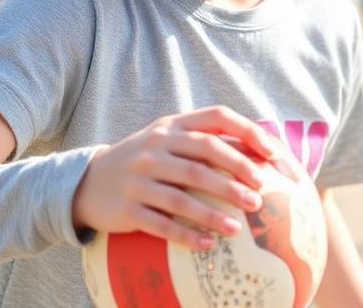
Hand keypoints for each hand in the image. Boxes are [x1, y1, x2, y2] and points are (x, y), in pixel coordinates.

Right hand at [72, 106, 278, 249]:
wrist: (89, 181)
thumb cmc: (145, 160)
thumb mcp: (168, 139)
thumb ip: (204, 140)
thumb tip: (261, 153)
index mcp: (171, 126)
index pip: (216, 118)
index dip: (248, 132)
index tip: (273, 154)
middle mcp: (155, 147)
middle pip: (203, 159)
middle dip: (236, 177)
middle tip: (260, 197)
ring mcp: (138, 178)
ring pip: (183, 196)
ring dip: (213, 213)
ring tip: (238, 227)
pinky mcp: (127, 209)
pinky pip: (161, 224)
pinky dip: (186, 235)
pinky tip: (208, 244)